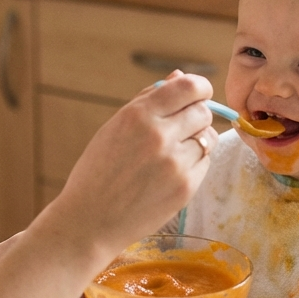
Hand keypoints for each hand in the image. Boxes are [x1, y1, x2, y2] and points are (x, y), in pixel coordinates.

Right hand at [44, 72, 216, 261]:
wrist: (90, 221)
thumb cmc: (98, 171)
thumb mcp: (115, 127)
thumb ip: (148, 100)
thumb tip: (180, 76)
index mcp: (138, 115)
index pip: (190, 86)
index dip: (200, 87)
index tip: (199, 93)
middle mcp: (159, 136)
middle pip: (204, 111)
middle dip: (197, 114)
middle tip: (183, 125)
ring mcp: (175, 163)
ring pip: (209, 137)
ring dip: (198, 139)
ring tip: (174, 150)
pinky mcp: (186, 187)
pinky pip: (205, 162)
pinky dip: (195, 162)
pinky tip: (172, 170)